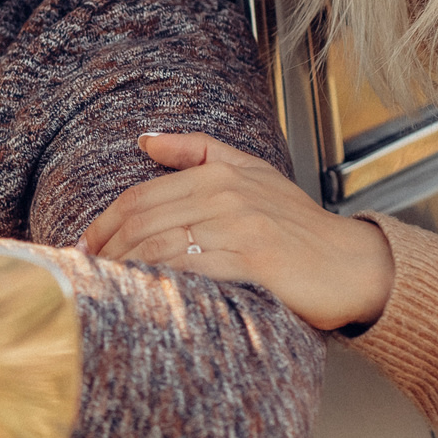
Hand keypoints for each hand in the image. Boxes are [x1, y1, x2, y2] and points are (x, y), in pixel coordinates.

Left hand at [79, 133, 395, 331]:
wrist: (352, 266)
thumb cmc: (298, 227)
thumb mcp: (252, 173)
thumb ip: (198, 151)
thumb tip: (145, 140)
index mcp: (218, 173)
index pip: (139, 197)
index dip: (102, 224)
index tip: (84, 247)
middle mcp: (225, 194)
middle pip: (141, 222)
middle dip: (105, 250)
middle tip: (85, 274)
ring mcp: (239, 227)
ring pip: (158, 247)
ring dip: (123, 270)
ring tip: (105, 289)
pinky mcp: (253, 261)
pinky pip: (189, 271)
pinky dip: (158, 284)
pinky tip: (142, 296)